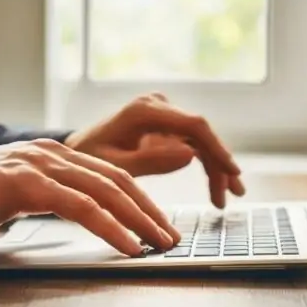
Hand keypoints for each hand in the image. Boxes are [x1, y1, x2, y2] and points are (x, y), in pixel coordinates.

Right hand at [0, 139, 179, 254]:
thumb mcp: (12, 195)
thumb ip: (43, 198)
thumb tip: (70, 215)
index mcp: (50, 154)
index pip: (109, 175)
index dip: (140, 200)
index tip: (160, 225)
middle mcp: (50, 153)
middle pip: (117, 181)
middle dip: (150, 211)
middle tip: (172, 237)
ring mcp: (39, 165)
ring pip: (107, 192)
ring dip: (141, 221)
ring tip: (161, 245)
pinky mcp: (28, 184)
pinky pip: (82, 207)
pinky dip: (113, 228)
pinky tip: (130, 247)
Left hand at [65, 93, 245, 208]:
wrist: (74, 153)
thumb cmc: (88, 160)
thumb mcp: (115, 167)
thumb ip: (151, 161)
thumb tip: (190, 155)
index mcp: (144, 111)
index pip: (193, 126)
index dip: (217, 149)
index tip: (232, 172)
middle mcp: (157, 107)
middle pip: (201, 134)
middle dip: (219, 165)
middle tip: (232, 195)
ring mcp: (162, 115)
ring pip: (199, 141)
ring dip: (215, 168)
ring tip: (224, 199)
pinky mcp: (163, 127)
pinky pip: (191, 145)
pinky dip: (204, 165)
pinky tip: (214, 187)